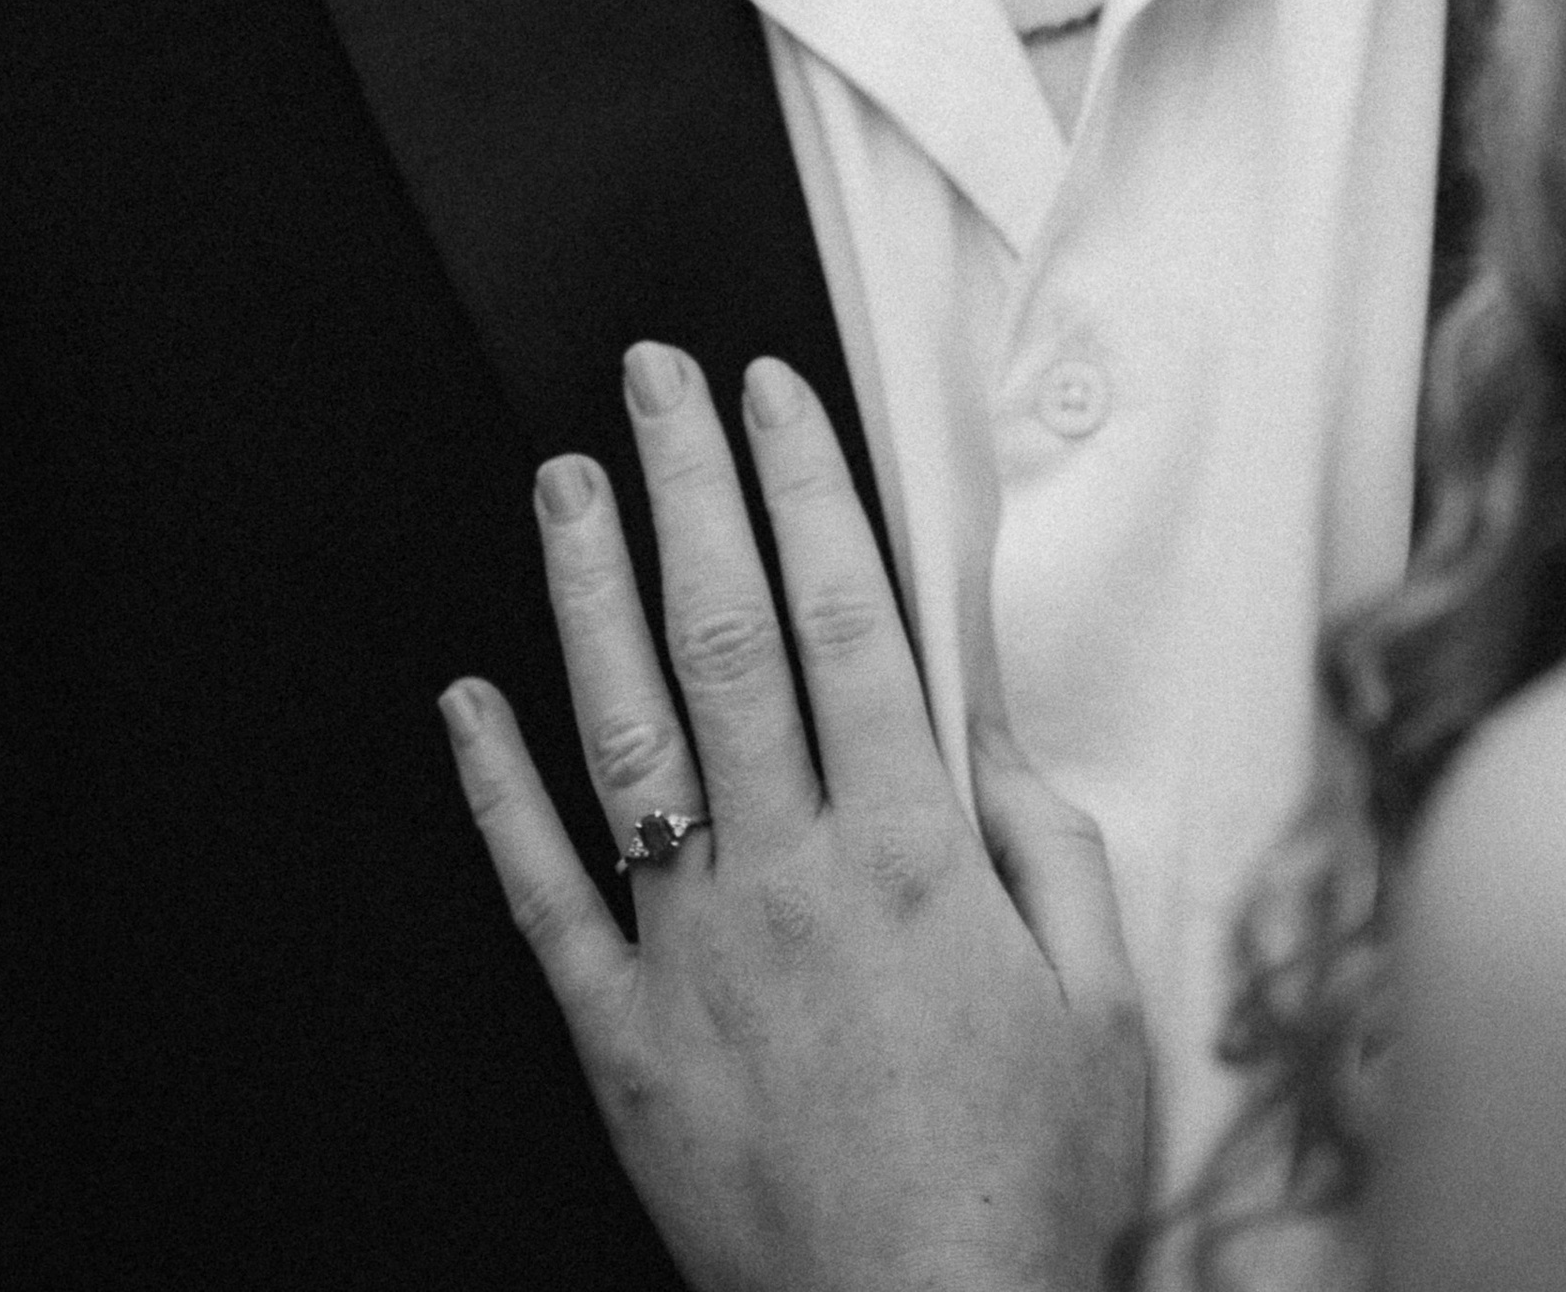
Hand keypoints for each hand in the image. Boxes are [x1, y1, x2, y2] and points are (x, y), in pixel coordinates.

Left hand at [441, 345, 1146, 1291]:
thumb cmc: (1023, 1189)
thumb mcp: (1099, 1003)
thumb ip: (1045, 846)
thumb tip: (985, 727)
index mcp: (911, 853)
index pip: (844, 615)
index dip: (803, 486)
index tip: (772, 393)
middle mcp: (788, 875)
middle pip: (724, 633)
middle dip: (686, 485)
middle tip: (652, 376)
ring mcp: (691, 949)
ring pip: (624, 730)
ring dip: (585, 592)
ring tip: (561, 484)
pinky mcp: (621, 1036)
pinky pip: (544, 893)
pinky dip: (497, 790)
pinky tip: (466, 702)